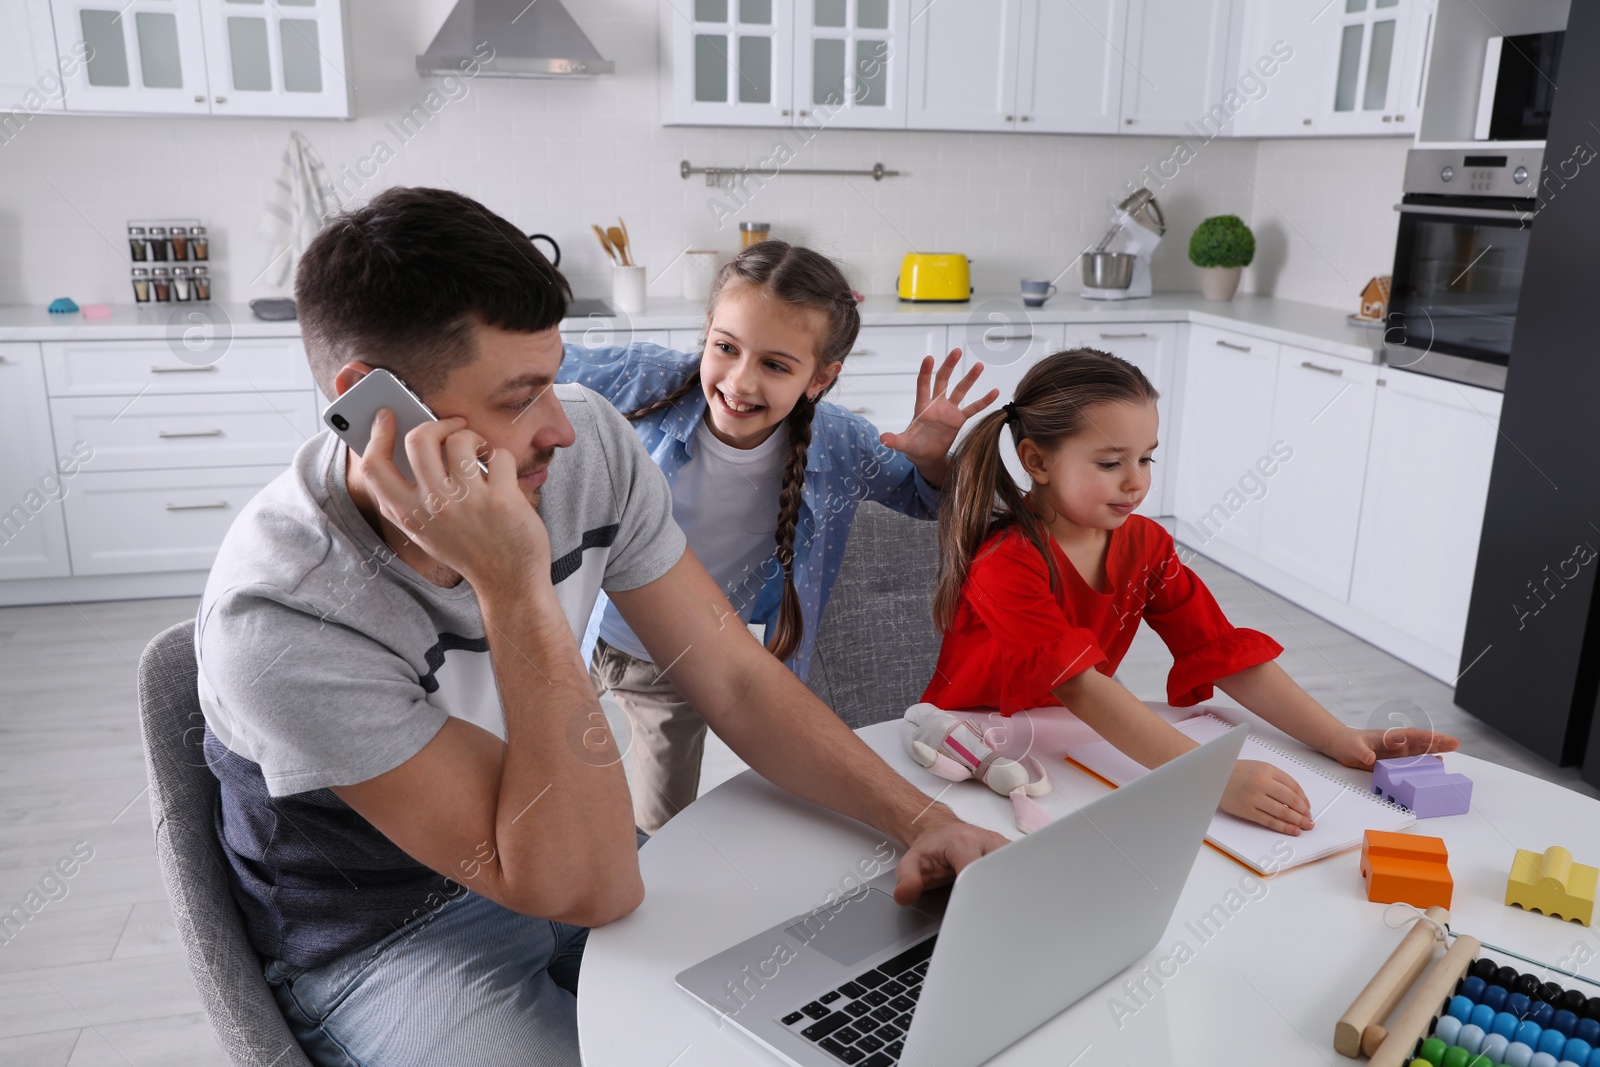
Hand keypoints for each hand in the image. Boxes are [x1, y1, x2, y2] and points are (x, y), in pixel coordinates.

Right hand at [363, 409, 550, 589]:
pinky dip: (501, 459)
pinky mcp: (500, 500)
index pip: (373, 467)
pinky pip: (498, 455)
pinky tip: (501, 474)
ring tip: (480, 451)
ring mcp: (466, 503)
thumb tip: (402, 446)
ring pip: (460, 440)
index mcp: (408, 514)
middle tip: (453, 426)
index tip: (386, 416)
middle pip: (418, 439)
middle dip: (438, 424)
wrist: (508, 582)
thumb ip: (410, 497)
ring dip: (473, 437)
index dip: (376, 435)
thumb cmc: (468, 549)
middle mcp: (433, 507)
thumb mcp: (425, 531)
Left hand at [878, 349, 999, 468]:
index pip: (923, 385)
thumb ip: (895, 440)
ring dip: (969, 378)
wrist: (927, 456)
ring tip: (979, 365)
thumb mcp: (904, 444)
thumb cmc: (913, 446)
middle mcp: (936, 404)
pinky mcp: (959, 419)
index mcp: (922, 407)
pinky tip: (994, 391)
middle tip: (956, 350)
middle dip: (948, 366)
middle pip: (943, 380)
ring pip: (960, 390)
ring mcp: (949, 410)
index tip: (929, 358)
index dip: (926, 372)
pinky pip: (973, 408)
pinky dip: (983, 401)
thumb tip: (883, 439)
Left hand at [891, 817, 1010, 904]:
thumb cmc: (930, 850)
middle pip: (1003, 870)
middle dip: (999, 894)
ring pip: (1015, 869)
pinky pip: (1018, 869)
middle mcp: (987, 840)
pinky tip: (1011, 900)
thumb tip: (904, 895)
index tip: (974, 911)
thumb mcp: (910, 863)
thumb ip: (907, 879)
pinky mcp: (1010, 852)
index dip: (977, 893)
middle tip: (992, 917)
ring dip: (1010, 889)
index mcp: (963, 842)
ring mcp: (1002, 845)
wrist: (940, 832)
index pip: (977, 870)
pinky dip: (1015, 884)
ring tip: (1004, 911)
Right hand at [1220, 759, 1313, 834]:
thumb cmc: (1235, 771)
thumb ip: (1277, 779)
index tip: (1307, 807)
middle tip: (1310, 820)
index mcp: (1268, 770)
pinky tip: (1292, 830)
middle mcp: (1262, 783)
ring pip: (1283, 812)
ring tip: (1305, 826)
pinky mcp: (1247, 810)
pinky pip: (1269, 821)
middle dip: (1304, 812)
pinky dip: (1283, 827)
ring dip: (1297, 821)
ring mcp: (1254, 798)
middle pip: (1291, 800)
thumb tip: (1296, 798)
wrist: (1212, 775)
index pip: (1294, 787)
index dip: (1304, 799)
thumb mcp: (1259, 767)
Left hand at [1324, 725, 1459, 769]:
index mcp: (1389, 736)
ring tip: (1452, 750)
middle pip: (1421, 742)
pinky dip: (1423, 761)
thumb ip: (1363, 752)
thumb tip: (1371, 758)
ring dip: (1435, 750)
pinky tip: (1434, 763)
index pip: (1412, 736)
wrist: (1340, 745)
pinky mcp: (1392, 761)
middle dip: (1438, 742)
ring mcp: (1396, 752)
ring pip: (1420, 751)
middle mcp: (1396, 743)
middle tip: (1456, 743)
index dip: (1427, 737)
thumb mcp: (1353, 747)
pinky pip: (1412, 761)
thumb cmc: (1347, 742)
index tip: (1441, 739)